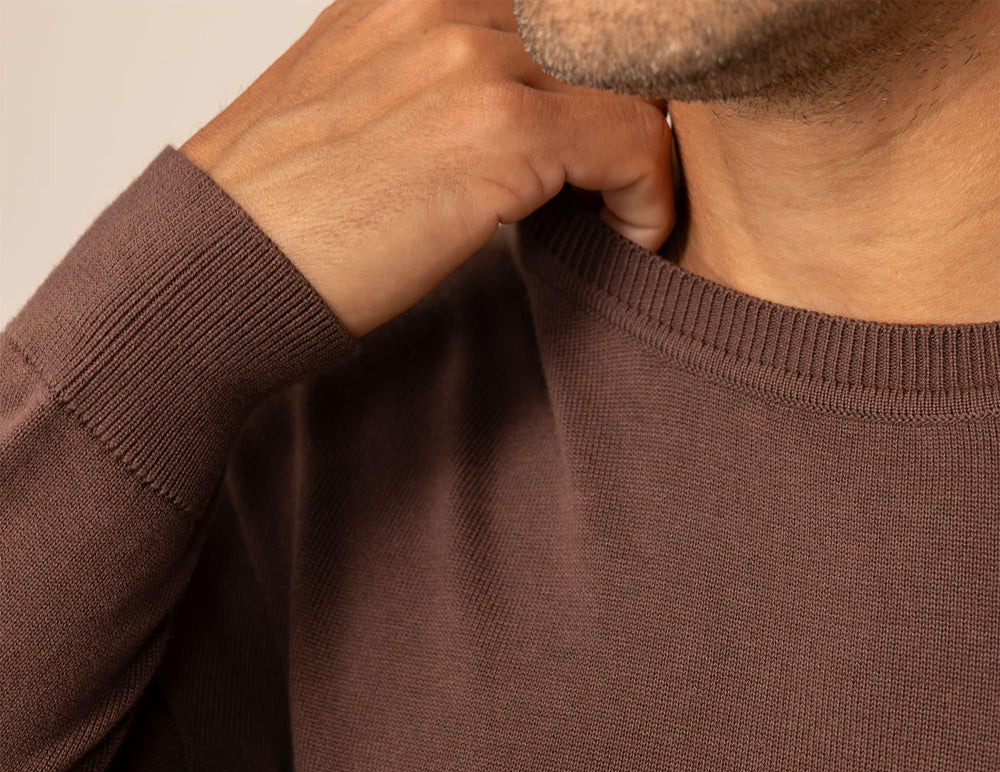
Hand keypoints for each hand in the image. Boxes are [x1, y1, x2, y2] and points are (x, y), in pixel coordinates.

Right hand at [180, 0, 675, 337]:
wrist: (219, 268)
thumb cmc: (281, 218)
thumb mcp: (351, 113)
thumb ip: (428, 87)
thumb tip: (503, 117)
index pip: (557, 9)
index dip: (602, 73)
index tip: (607, 142)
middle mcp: (443, 2)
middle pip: (607, 32)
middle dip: (639, 103)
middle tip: (634, 176)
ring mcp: (471, 56)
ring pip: (634, 80)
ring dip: (648, 153)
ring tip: (630, 211)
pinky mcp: (496, 129)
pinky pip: (634, 143)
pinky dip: (650, 196)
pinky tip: (629, 238)